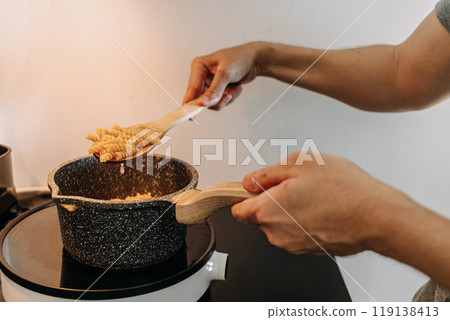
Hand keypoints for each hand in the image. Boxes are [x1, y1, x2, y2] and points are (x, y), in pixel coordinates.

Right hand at [183, 42, 261, 108]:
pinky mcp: (217, 89)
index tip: (191, 116)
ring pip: (212, 102)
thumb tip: (202, 103)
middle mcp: (202, 75)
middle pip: (201, 99)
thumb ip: (214, 90)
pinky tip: (236, 87)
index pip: (192, 89)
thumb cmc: (240, 58)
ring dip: (226, 98)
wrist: (255, 59)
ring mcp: (210, 83)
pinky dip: (230, 97)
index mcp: (199, 66)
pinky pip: (220, 101)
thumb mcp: (226, 74)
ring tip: (234, 88)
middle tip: (227, 95)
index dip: (191, 104)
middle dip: (217, 99)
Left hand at [231, 152, 400, 255]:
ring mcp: (293, 245)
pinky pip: (296, 232)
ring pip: (279, 224)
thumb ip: (267, 174)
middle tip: (294, 184)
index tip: (253, 188)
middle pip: (259, 215)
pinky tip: (322, 207)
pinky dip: (302, 221)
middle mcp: (276, 233)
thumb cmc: (344, 190)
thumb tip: (250, 181)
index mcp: (267, 211)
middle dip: (270, 199)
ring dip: (288, 210)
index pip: (238, 208)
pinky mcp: (309, 250)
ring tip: (313, 195)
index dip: (244, 195)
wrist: (378, 217)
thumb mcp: (300, 164)